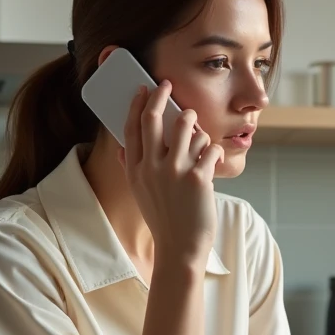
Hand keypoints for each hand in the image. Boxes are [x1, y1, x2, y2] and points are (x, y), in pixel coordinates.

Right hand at [119, 81, 223, 268]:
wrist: (180, 248)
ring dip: (195, 124)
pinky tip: (212, 162)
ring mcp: (174, 171)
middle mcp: (151, 167)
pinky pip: (208, 147)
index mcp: (135, 170)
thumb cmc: (163, 219)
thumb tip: (122, 148)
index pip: (131, 127)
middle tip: (168, 85)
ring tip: (198, 133)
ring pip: (186, 127)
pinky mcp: (197, 178)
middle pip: (153, 119)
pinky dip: (212, 151)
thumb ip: (132, 169)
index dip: (136, 104)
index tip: (143, 89)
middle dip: (161, 96)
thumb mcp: (140, 194)